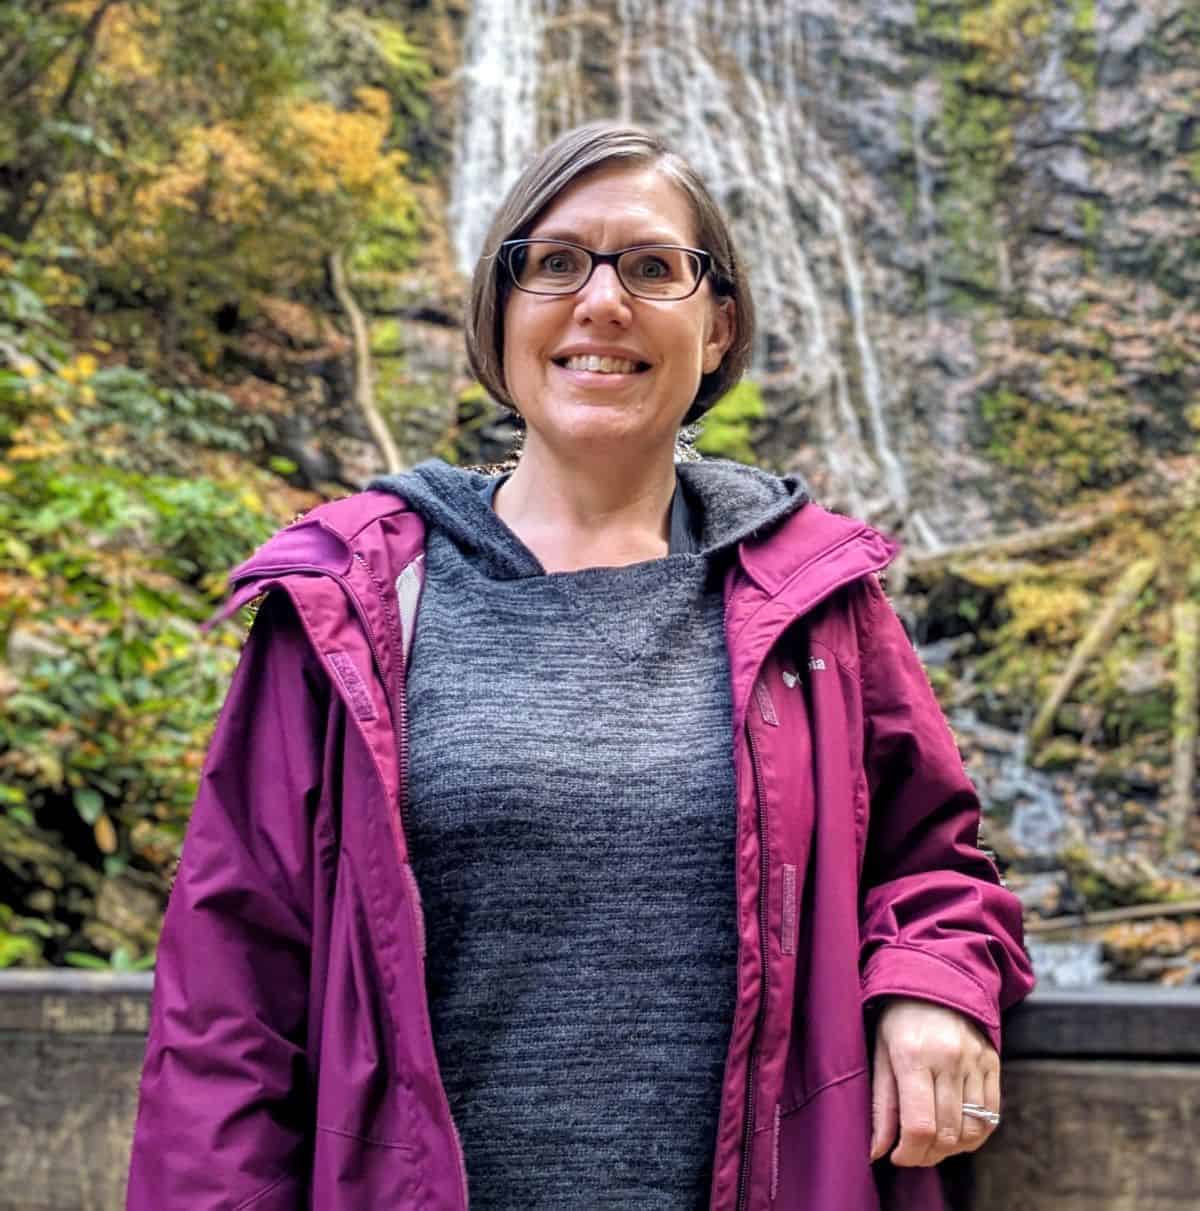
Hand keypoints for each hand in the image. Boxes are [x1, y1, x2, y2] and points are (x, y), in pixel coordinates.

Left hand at [869, 997, 1000, 1166]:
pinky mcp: (993, 1062)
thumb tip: (877, 1150)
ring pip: (973, 1129)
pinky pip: (992, 1115)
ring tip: (932, 1144)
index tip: (897, 1157)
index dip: (909, 1153)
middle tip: (912, 1153)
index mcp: (913, 1054)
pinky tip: (955, 1132)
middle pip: (947, 1132)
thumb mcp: (880, 1052)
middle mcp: (949, 1058)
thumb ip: (881, 1104)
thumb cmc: (898, 1016)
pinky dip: (975, 1134)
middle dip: (928, 1155)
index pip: (919, 1124)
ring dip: (952, 1149)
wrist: (935, 976)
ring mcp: (976, 1061)